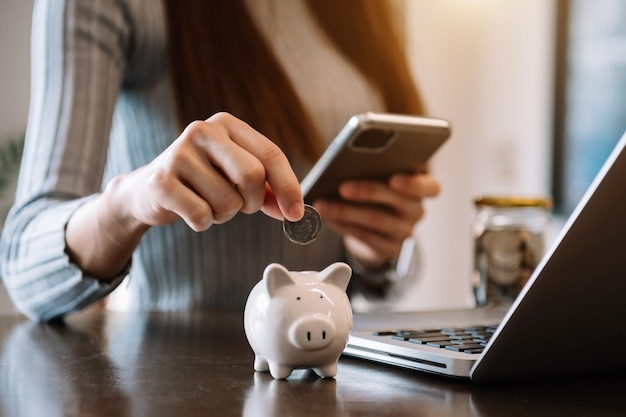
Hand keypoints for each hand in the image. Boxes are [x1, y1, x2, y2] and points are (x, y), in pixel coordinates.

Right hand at [109, 112, 303, 231]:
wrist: (147, 190)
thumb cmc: (201, 182)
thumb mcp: (236, 177)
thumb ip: (266, 189)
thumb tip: (293, 211)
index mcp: (227, 124)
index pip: (271, 155)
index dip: (288, 187)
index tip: (296, 214)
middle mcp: (202, 131)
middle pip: (253, 176)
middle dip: (252, 202)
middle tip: (241, 206)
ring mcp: (179, 154)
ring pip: (228, 201)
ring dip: (224, 215)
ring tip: (208, 203)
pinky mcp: (161, 181)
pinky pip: (202, 216)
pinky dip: (203, 223)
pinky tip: (190, 211)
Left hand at [313, 172, 439, 268]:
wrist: (377, 225)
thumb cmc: (377, 189)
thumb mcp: (381, 176)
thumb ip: (375, 168)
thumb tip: (347, 163)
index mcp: (423, 187)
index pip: (431, 188)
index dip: (414, 184)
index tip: (394, 178)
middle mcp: (417, 211)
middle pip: (397, 201)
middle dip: (367, 192)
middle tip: (342, 187)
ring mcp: (405, 232)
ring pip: (377, 220)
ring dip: (346, 211)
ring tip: (323, 204)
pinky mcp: (389, 249)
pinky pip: (365, 237)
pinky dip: (343, 225)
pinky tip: (327, 217)